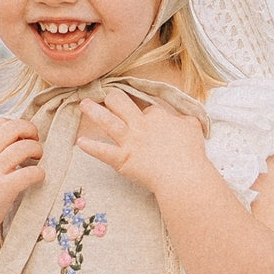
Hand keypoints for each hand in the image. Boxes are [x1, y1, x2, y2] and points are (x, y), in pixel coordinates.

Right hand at [0, 117, 43, 235]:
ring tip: (37, 160)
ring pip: (24, 148)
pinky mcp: (3, 189)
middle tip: (35, 145)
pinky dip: (39, 173)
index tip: (23, 138)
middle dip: (31, 131)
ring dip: (38, 150)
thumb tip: (16, 137)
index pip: (1, 123)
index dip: (17, 126)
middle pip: (14, 128)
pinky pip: (29, 173)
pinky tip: (38, 177)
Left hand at [76, 90, 206, 193]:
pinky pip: (103, 151)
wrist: (182, 175)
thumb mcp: (194, 128)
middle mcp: (140, 125)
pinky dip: (90, 147)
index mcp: (157, 116)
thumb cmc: (191, 153)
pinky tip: (80, 142)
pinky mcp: (122, 159)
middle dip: (113, 99)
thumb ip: (186, 120)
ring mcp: (129, 141)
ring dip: (93, 111)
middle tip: (107, 99)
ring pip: (107, 121)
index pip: (147, 108)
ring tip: (83, 104)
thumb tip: (182, 119)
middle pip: (120, 103)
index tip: (146, 119)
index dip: (146, 113)